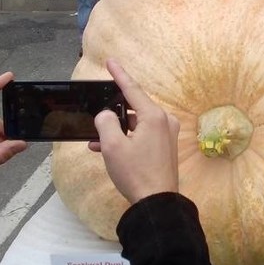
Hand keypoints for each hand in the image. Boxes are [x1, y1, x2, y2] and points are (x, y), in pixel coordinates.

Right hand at [90, 60, 179, 203]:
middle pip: (134, 107)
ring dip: (117, 130)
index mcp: (154, 116)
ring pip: (136, 124)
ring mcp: (167, 135)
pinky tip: (107, 149)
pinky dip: (126, 139)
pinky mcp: (165, 147)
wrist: (157, 203)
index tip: (111, 61)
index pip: (132, 89)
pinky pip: (142, 135)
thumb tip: (106, 115)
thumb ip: (105, 122)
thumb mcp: (113, 146)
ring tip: (96, 140)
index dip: (119, 74)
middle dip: (113, 112)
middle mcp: (164, 121)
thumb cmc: (136, 174)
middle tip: (98, 114)